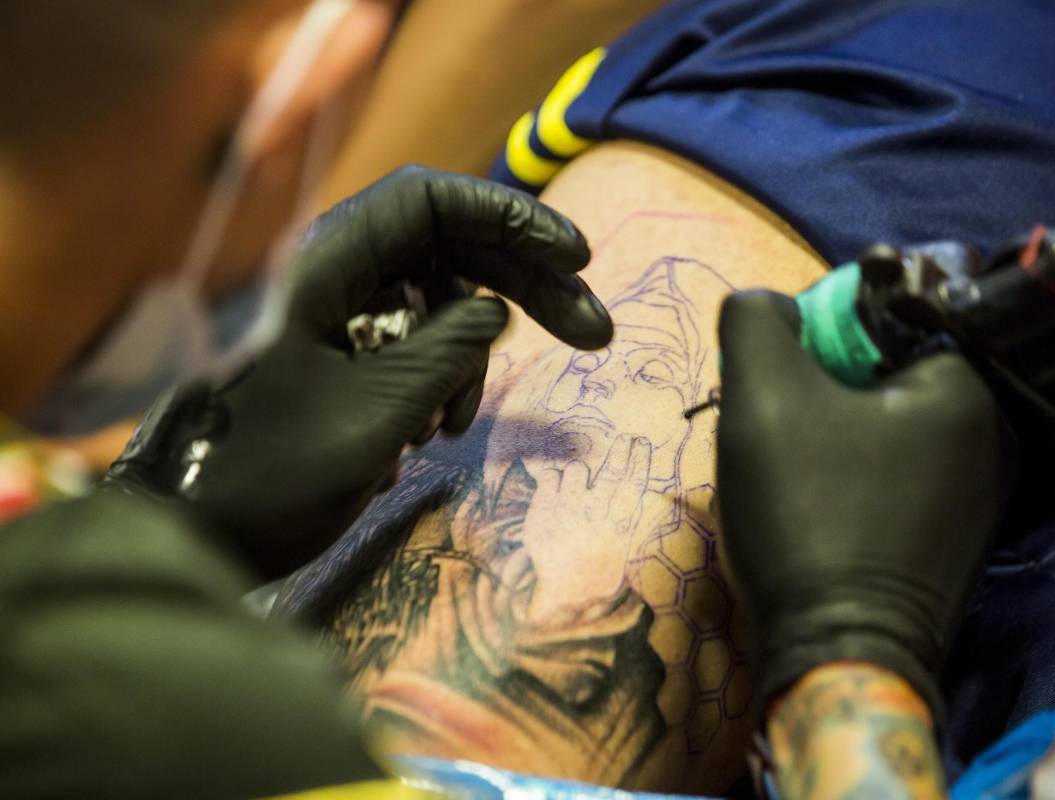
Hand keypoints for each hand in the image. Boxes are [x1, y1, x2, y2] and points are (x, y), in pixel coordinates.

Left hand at [106, 168, 613, 577]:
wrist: (182, 535)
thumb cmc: (266, 475)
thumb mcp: (377, 414)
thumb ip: (448, 352)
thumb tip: (493, 316)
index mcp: (322, 265)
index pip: (430, 202)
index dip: (512, 219)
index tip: (576, 258)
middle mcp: (324, 273)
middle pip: (444, 248)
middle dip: (521, 287)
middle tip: (594, 332)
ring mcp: (325, 313)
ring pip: (429, 299)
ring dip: (471, 351)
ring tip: (465, 423)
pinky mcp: (327, 351)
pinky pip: (403, 340)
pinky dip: (436, 376)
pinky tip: (436, 430)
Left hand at [522, 435, 651, 620]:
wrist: (563, 591)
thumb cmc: (596, 567)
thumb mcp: (620, 547)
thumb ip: (627, 517)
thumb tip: (637, 488)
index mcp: (619, 525)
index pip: (634, 485)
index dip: (639, 460)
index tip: (641, 443)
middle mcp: (596, 514)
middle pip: (612, 472)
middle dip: (620, 452)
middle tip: (626, 439)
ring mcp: (568, 509)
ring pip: (576, 468)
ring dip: (578, 471)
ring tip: (576, 486)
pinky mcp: (543, 508)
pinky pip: (550, 475)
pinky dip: (553, 478)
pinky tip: (555, 493)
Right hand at [715, 290, 1011, 718]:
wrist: (837, 655)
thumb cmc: (807, 513)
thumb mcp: (759, 395)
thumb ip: (756, 320)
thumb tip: (775, 306)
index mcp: (968, 389)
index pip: (891, 314)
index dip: (825, 328)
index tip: (784, 368)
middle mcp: (996, 438)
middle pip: (891, 371)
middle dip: (827, 383)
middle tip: (780, 420)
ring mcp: (984, 497)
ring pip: (892, 425)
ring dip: (836, 429)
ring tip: (792, 465)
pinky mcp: (960, 541)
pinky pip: (903, 475)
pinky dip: (857, 474)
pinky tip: (819, 502)